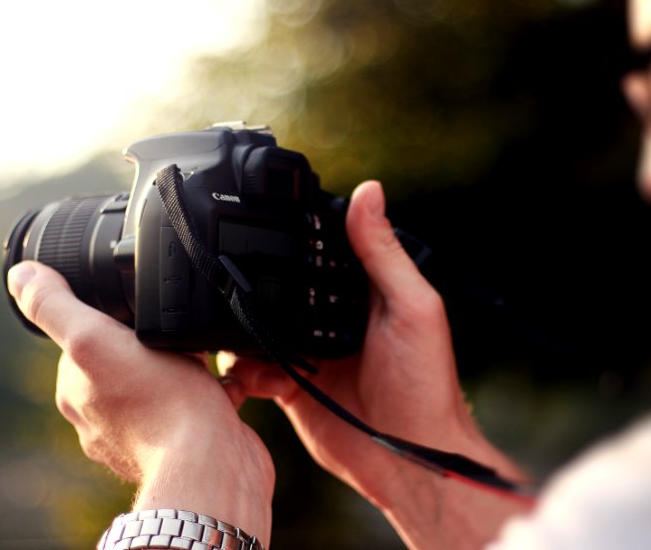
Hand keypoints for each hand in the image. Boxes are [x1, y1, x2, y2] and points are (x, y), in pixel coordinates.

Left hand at [7, 261, 273, 545]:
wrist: (214, 463)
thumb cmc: (162, 403)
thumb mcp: (95, 339)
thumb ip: (55, 306)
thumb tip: (22, 274)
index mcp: (77, 393)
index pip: (85, 337)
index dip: (112, 317)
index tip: (137, 313)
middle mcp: (104, 419)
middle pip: (129, 356)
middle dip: (154, 342)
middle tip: (175, 334)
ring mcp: (146, 435)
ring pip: (166, 380)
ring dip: (188, 366)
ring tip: (205, 359)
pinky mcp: (186, 443)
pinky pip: (198, 404)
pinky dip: (212, 391)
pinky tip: (224, 386)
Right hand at [220, 181, 529, 548]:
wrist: (408, 460)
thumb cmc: (425, 385)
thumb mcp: (412, 308)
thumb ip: (384, 254)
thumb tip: (370, 191)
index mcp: (365, 291)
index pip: (325, 249)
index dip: (299, 232)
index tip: (263, 213)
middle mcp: (333, 316)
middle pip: (285, 284)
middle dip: (257, 278)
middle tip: (227, 271)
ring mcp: (309, 351)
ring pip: (260, 324)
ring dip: (241, 323)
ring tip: (225, 320)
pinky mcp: (290, 387)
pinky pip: (252, 368)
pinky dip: (240, 367)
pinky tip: (240, 368)